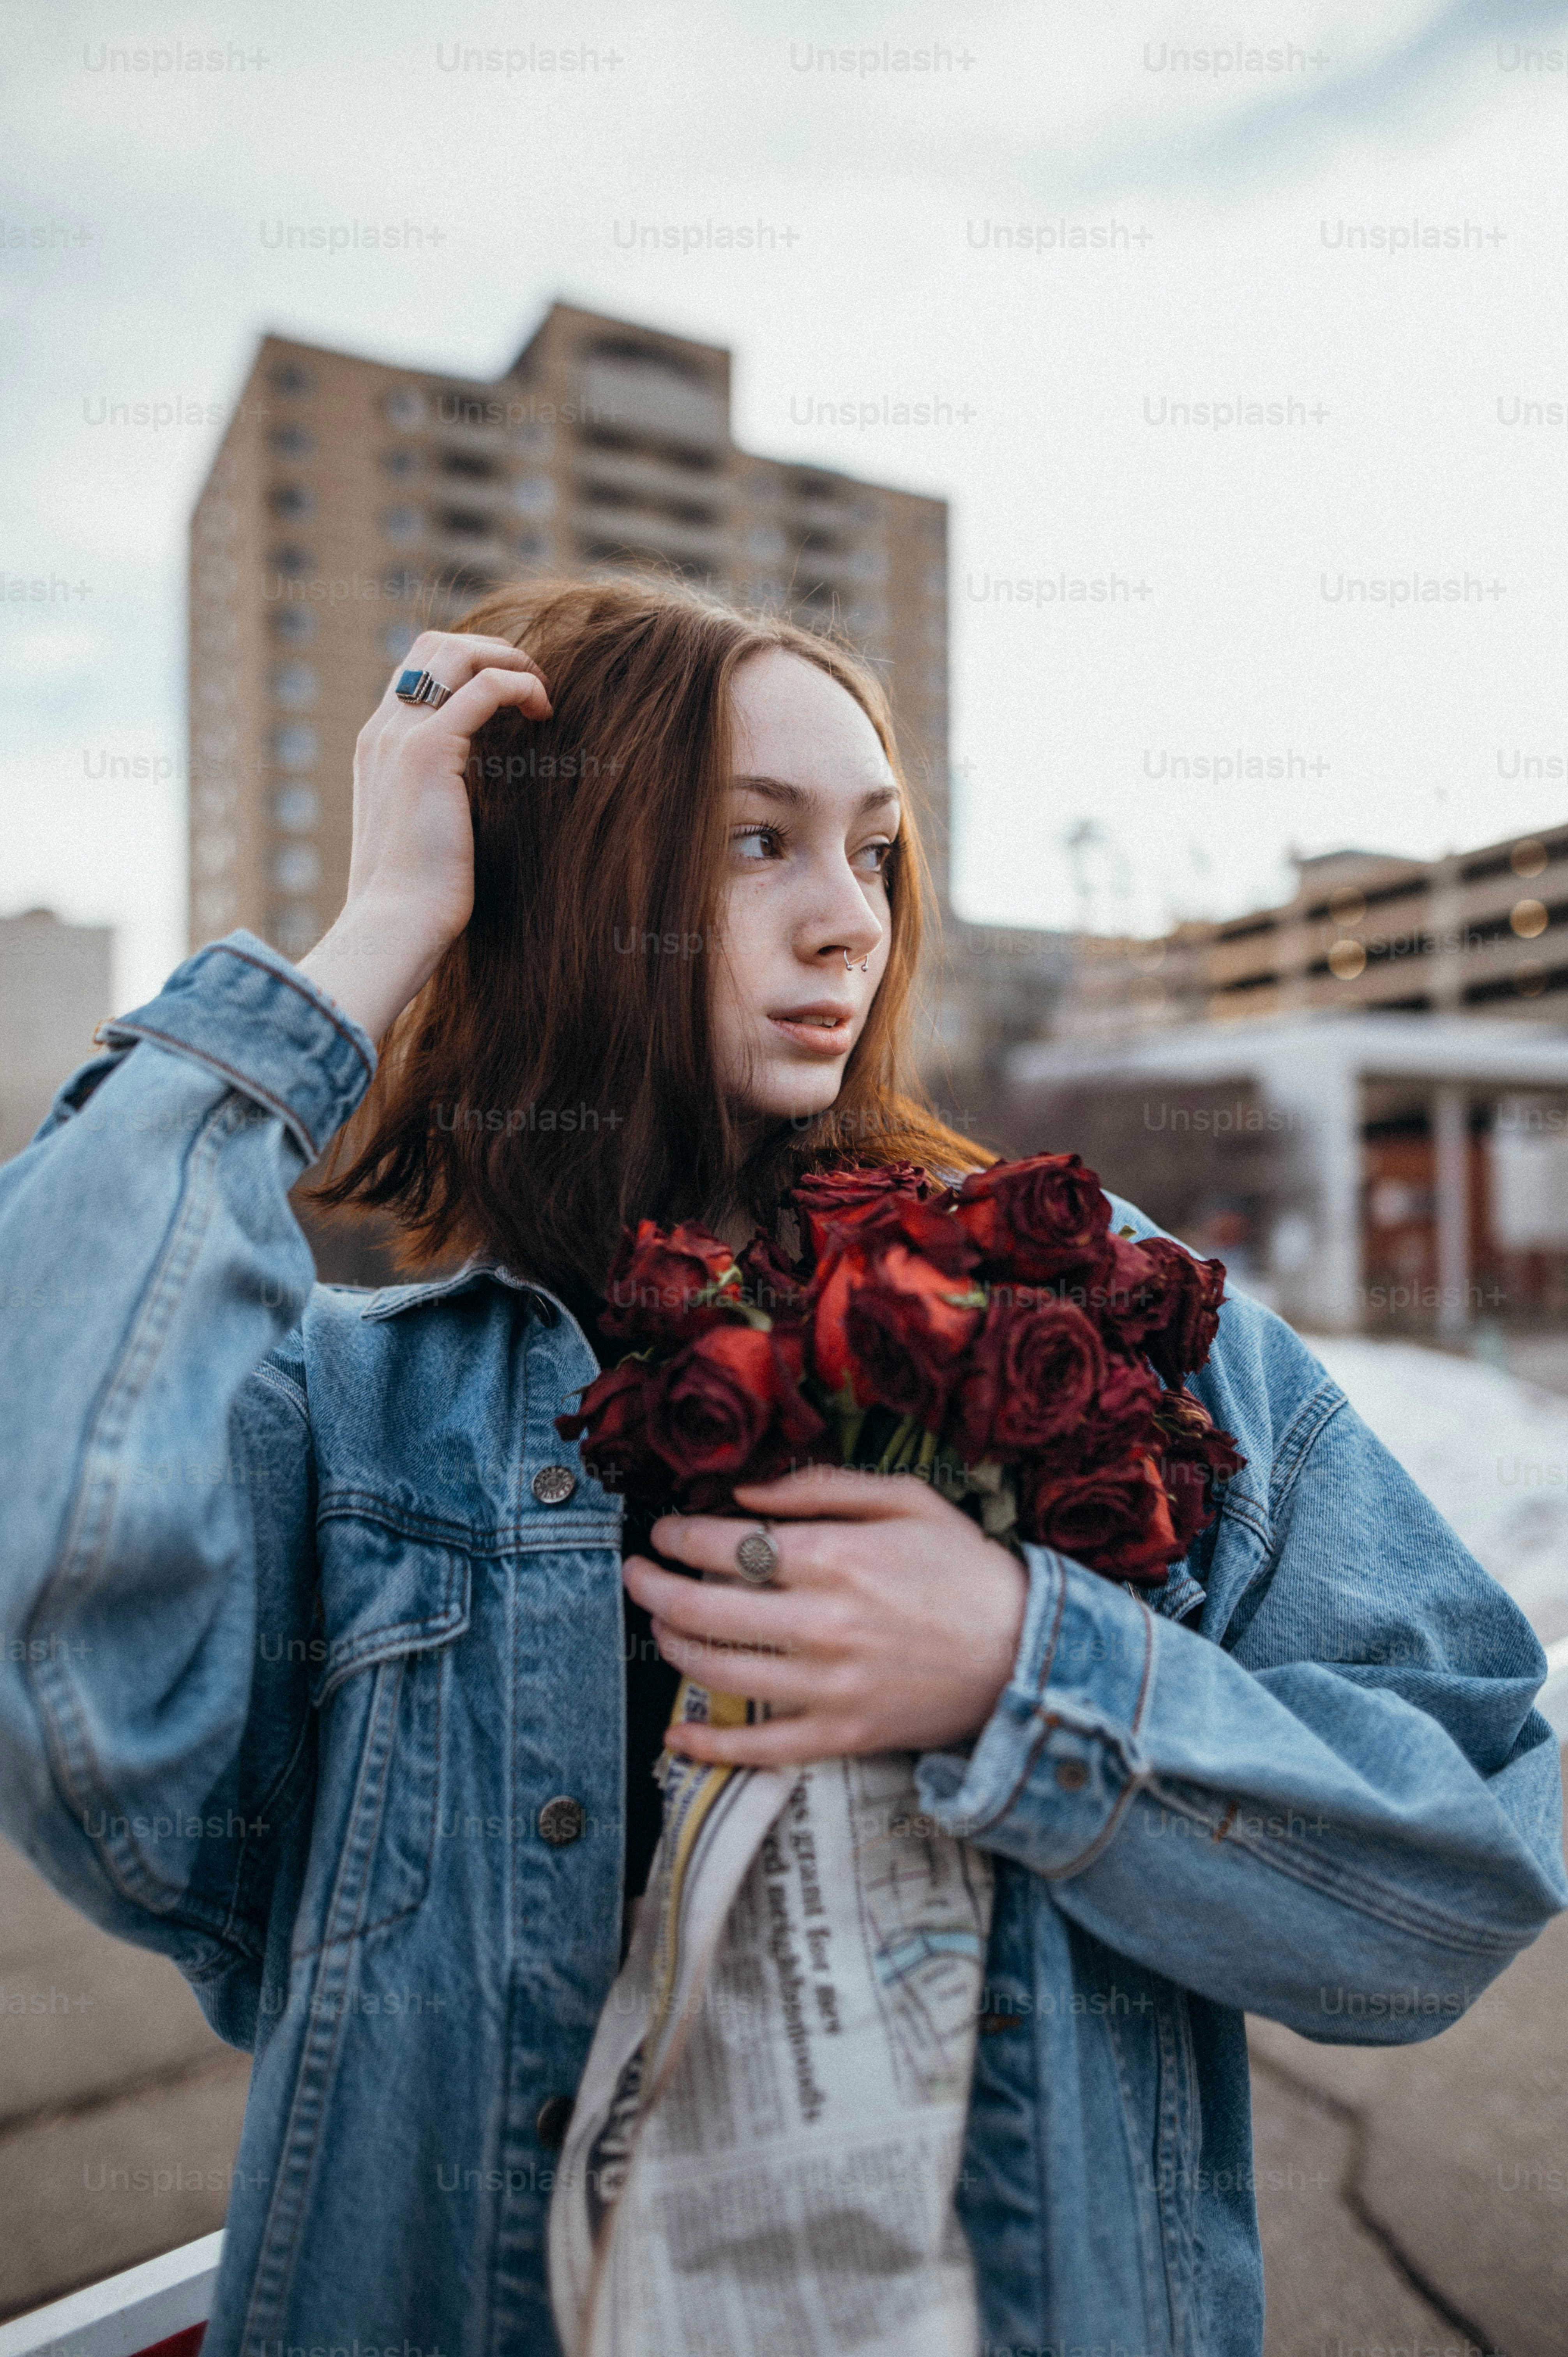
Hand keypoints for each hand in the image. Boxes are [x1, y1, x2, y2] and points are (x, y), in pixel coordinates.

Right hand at [299, 629, 551, 1040]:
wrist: (393, 924)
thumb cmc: (415, 896)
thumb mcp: (423, 831)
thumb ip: (437, 797)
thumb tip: (470, 797)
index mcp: (377, 746)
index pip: (418, 672)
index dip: (469, 666)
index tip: (512, 697)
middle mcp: (383, 731)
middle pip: (434, 646)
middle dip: (490, 650)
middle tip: (534, 684)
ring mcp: (401, 737)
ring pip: (455, 653)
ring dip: (508, 660)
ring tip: (542, 694)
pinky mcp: (429, 752)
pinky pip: (483, 687)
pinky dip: (519, 685)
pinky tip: (543, 711)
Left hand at [621, 1463, 1028, 1767]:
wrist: (1028, 1651)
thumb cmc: (966, 1568)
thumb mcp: (906, 1498)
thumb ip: (822, 1487)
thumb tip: (746, 1492)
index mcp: (835, 1558)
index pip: (725, 1545)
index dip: (680, 1536)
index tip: (665, 1531)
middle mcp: (822, 1623)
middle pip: (705, 1608)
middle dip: (655, 1588)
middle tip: (637, 1574)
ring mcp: (828, 1685)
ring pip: (719, 1672)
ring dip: (673, 1647)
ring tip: (658, 1626)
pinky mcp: (841, 1735)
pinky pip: (759, 1749)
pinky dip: (708, 1749)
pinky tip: (675, 1739)